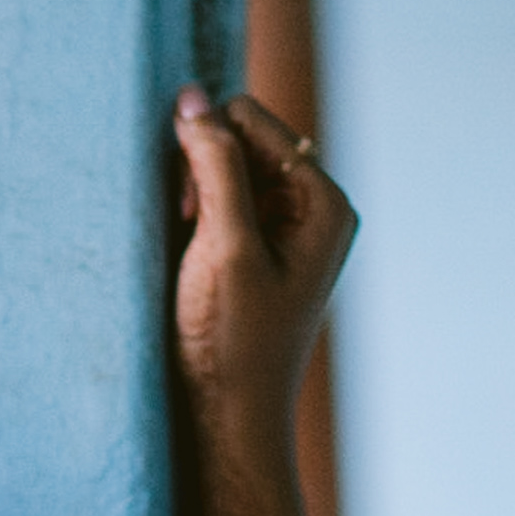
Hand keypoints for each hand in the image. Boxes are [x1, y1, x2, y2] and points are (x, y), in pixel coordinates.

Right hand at [167, 86, 354, 437]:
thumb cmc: (233, 343)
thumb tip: (192, 96)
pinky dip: (198, 221)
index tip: (193, 210)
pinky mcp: (262, 251)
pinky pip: (223, 204)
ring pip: (227, 171)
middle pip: (243, 140)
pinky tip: (192, 260)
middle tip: (189, 231)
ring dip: (196, 198)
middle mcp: (314, 209)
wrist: (230, 418)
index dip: (210, 148)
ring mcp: (289, 231)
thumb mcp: (223, 245)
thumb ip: (213, 165)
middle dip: (204, 171)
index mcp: (324, 202)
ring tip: (190, 251)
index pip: (253, 120)